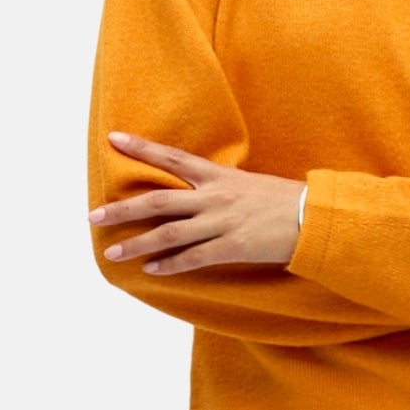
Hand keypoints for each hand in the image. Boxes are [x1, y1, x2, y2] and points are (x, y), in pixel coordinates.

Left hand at [91, 132, 305, 273]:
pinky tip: (151, 270)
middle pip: (158, 200)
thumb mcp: (250, 184)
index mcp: (219, 176)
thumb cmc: (286, 201)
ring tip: (112, 253)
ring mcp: (222, 222)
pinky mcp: (232, 247)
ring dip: (137, 244)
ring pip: (169, 233)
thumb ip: (221, 188)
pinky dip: (170, 265)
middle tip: (93, 215)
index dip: (142, 148)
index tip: (113, 139)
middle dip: (123, 208)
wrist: (316, 217)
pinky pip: (193, 258)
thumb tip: (198, 194)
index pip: (172, 156)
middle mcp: (214, 196)